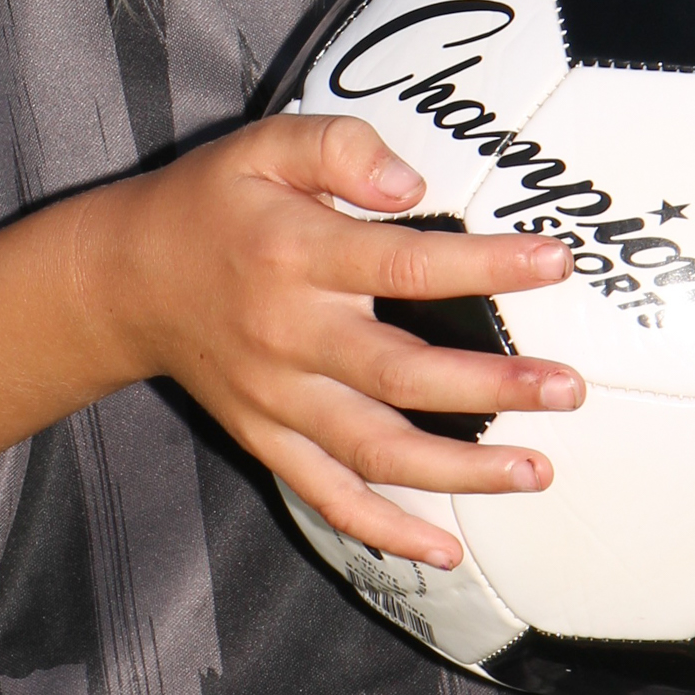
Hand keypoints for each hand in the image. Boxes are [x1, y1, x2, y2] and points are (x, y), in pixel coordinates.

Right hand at [74, 113, 583, 567]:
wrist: (126, 278)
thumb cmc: (213, 201)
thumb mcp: (265, 144)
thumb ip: (339, 147)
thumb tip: (413, 182)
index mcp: (297, 253)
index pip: (407, 265)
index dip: (485, 266)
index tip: (555, 261)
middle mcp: (290, 334)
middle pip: (403, 373)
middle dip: (492, 387)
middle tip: (568, 389)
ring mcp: (277, 398)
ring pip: (376, 449)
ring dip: (460, 469)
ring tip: (537, 471)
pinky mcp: (266, 438)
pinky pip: (328, 496)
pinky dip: (386, 530)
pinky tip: (447, 549)